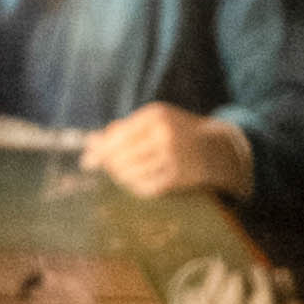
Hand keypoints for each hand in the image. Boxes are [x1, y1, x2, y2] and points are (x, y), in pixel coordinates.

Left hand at [82, 102, 251, 200]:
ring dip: (122, 176)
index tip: (87, 161)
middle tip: (104, 169)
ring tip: (120, 174)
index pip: (119, 136)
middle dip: (110, 166)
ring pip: (133, 174)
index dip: (101, 151)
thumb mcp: (155, 121)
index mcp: (156, 116)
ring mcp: (173, 157)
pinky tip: (135, 182)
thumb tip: (91, 142)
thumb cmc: (177, 132)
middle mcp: (165, 135)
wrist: (217, 149)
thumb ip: (124, 128)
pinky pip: (147, 187)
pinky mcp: (179, 177)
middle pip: (123, 157)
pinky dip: (136, 186)